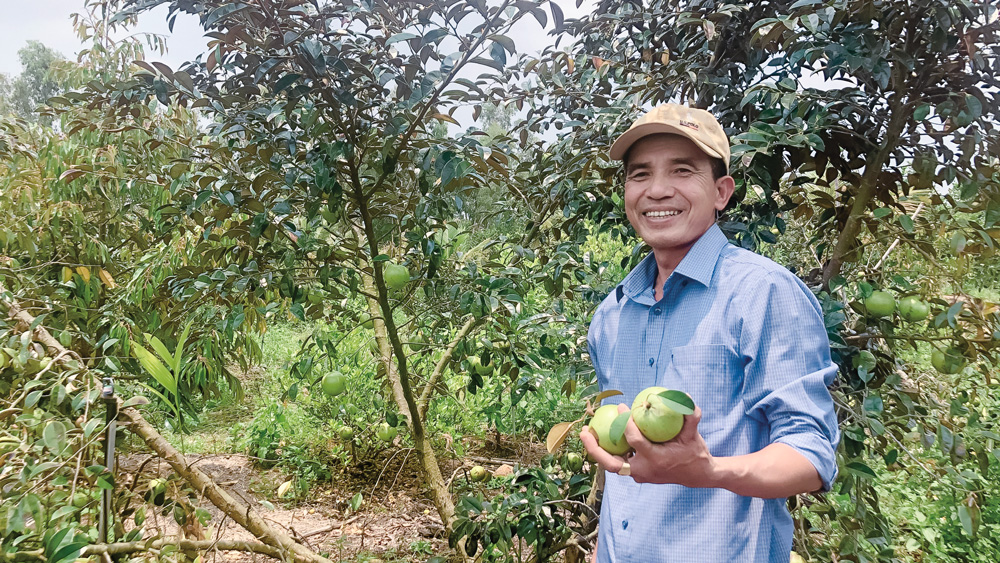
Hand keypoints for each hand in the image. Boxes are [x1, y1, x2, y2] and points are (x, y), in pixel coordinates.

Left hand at [580, 403, 718, 487]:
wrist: (697, 475)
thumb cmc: (694, 452)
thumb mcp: (694, 435)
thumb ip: (691, 416)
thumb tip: (685, 395)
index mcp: (655, 460)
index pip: (634, 441)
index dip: (625, 423)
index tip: (621, 407)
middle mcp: (643, 470)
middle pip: (611, 463)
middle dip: (594, 448)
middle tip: (584, 431)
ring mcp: (639, 475)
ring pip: (611, 465)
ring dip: (597, 450)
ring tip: (586, 432)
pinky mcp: (637, 474)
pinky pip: (618, 463)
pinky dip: (609, 451)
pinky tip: (601, 435)